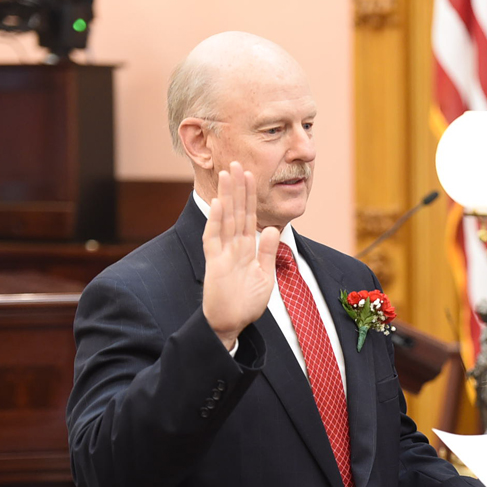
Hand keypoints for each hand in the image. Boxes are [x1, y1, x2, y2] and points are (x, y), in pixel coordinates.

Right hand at [202, 162, 278, 349]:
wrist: (231, 324)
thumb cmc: (246, 303)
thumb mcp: (264, 276)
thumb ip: (266, 252)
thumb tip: (272, 228)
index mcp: (246, 249)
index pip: (249, 217)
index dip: (250, 197)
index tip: (250, 176)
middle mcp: (233, 247)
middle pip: (236, 212)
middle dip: (237, 188)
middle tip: (237, 162)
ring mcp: (222, 253)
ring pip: (226, 219)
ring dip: (227, 197)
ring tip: (227, 174)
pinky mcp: (214, 263)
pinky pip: (215, 238)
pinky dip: (217, 221)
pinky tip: (220, 203)